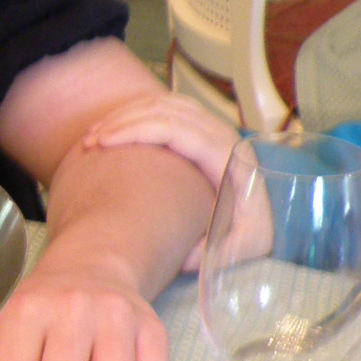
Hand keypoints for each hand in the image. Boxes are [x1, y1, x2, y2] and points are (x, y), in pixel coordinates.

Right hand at [82, 96, 268, 270]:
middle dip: (122, 121)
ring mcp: (211, 127)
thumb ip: (212, 254)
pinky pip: (166, 108)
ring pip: (163, 103)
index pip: (175, 127)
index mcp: (226, 156)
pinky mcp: (202, 129)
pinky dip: (137, 114)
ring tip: (94, 136)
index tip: (104, 143)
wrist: (271, 214)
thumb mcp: (241, 247)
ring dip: (126, 114)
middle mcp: (220, 133)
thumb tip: (183, 257)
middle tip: (90, 142)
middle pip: (164, 109)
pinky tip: (114, 131)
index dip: (136, 130)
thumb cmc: (251, 230)